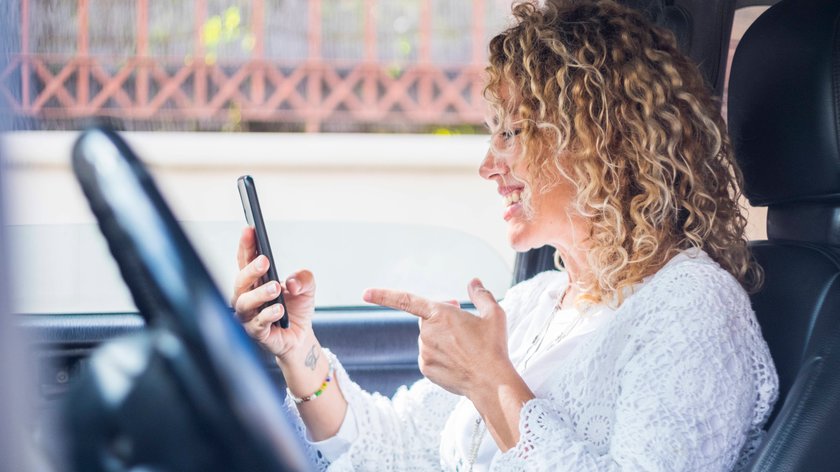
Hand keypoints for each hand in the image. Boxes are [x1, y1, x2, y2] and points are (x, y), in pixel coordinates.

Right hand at [231, 227, 315, 359]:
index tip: (250, 230)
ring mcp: (249, 315)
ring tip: (275, 288)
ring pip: (245, 303)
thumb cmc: (295, 309)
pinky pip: (257, 324)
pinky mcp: (256, 333)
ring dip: (259, 294)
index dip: (246, 244)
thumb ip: (304, 278)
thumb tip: (293, 282)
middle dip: (251, 270)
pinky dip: (268, 315)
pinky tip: (279, 309)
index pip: (245, 260)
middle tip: (264, 261)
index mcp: (255, 281)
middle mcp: (247, 297)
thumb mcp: (307, 288)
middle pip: (241, 281)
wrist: (300, 336)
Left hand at [363, 279, 513, 398]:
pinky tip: (459, 362)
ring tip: (466, 349)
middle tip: (464, 327)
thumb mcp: (494, 315)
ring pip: (428, 339)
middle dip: (440, 321)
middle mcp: (427, 333)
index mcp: (440, 314)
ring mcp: (424, 352)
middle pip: (427, 321)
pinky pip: (429, 356)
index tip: (365, 293)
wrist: (491, 383)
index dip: (384, 295)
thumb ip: (481, 294)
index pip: (406, 300)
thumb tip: (473, 282)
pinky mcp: (425, 369)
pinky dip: (441, 356)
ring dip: (442, 340)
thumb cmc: (493, 347)